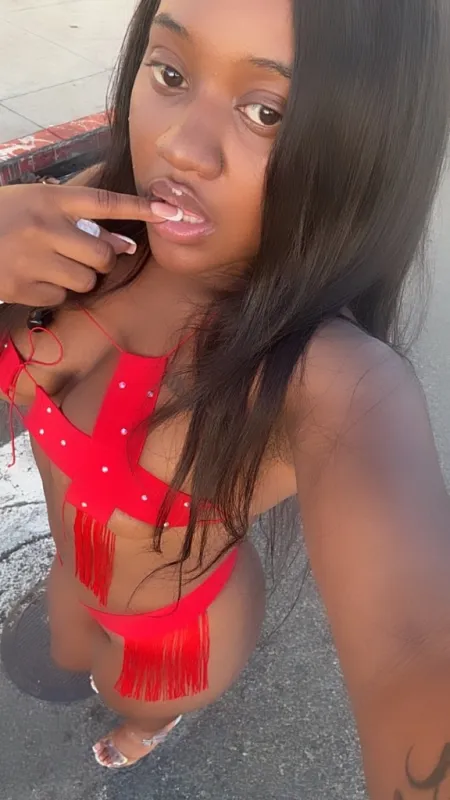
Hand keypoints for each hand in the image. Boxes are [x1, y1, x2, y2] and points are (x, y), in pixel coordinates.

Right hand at [0, 183, 173, 306]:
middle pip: (103, 254)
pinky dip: (55, 291)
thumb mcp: (37, 203)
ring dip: (78, 277)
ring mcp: (33, 259)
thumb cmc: (4, 217)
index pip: (105, 202)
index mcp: (49, 199)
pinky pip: (62, 297)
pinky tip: (34, 277)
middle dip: (102, 259)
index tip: (170, 210)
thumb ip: (80, 219)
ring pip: (86, 280)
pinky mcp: (23, 287)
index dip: (140, 207)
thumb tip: (126, 244)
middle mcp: (44, 227)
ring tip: (52, 264)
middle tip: (82, 254)